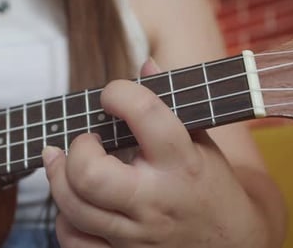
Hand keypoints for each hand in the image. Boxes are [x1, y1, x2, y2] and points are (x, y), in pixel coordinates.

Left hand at [43, 61, 265, 246]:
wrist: (233, 244)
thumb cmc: (210, 185)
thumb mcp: (201, 141)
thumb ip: (172, 102)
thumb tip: (144, 63)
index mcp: (182, 163)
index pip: (145, 114)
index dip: (119, 93)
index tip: (111, 96)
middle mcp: (156, 201)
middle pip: (90, 174)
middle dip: (76, 150)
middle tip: (84, 142)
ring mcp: (137, 236)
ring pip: (73, 208)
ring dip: (59, 178)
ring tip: (64, 165)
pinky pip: (73, 241)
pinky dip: (65, 219)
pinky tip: (75, 204)